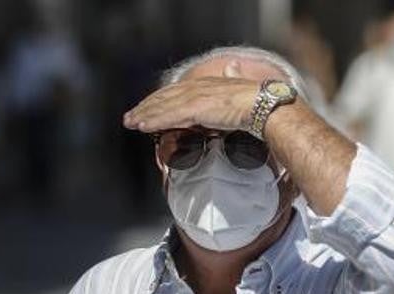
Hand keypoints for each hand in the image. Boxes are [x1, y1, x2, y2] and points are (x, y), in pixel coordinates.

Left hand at [123, 62, 258, 133]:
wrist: (263, 104)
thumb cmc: (255, 99)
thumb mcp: (239, 85)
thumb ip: (232, 76)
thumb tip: (233, 66)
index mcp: (205, 84)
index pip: (175, 91)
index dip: (158, 99)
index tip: (146, 107)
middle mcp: (197, 88)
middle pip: (164, 98)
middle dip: (146, 108)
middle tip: (130, 118)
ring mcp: (195, 98)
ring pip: (163, 107)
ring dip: (145, 115)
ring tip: (131, 123)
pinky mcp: (196, 109)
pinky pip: (170, 116)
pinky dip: (155, 121)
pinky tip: (143, 126)